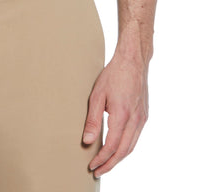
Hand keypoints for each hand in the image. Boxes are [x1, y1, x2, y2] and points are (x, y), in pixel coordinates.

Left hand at [81, 51, 148, 177]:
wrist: (133, 61)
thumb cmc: (113, 75)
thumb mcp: (97, 95)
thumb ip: (92, 119)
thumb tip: (87, 141)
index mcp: (122, 116)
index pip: (111, 146)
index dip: (101, 159)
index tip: (92, 166)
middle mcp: (135, 120)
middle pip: (123, 151)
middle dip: (110, 164)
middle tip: (98, 171)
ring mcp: (142, 118)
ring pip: (131, 146)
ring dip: (118, 158)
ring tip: (106, 164)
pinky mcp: (144, 115)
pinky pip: (136, 137)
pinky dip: (126, 147)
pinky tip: (117, 148)